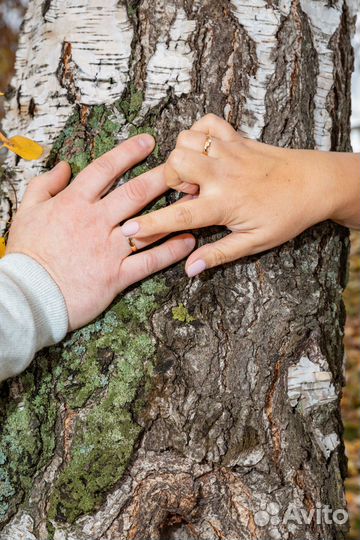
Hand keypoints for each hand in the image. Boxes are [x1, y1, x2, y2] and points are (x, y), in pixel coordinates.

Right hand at [6, 135, 194, 329]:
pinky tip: (189, 241)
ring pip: (148, 224)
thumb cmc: (28, 254)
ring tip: (195, 199)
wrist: (30, 295)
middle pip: (135, 192)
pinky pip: (149, 261)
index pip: (105, 169)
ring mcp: (108, 249)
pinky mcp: (116, 275)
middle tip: (183, 166)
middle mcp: (96, 221)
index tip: (148, 142)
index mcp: (74, 203)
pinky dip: (171, 251)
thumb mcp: (26, 212)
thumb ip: (44, 185)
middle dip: (162, 176)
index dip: (128, 152)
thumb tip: (64, 166)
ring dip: (174, 210)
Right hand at [120, 114, 359, 276]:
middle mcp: (221, 174)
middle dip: (169, 180)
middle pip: (174, 165)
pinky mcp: (237, 137)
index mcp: (223, 204)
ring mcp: (228, 151)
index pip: (178, 216)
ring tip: (199, 175)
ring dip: (183, 157)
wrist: (316, 183)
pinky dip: (199, 133)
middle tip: (188, 193)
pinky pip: (207, 122)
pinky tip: (207, 152)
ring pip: (185, 140)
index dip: (149, 225)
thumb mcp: (255, 242)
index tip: (128, 229)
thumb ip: (219, 254)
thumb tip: (189, 269)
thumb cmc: (287, 215)